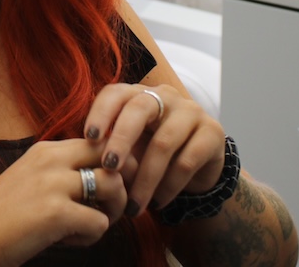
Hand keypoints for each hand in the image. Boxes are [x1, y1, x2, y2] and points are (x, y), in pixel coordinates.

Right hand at [0, 138, 128, 265]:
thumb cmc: (1, 218)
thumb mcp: (31, 180)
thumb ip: (62, 172)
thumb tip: (106, 177)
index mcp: (46, 149)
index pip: (100, 141)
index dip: (114, 165)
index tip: (108, 189)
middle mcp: (51, 159)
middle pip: (113, 154)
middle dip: (123, 181)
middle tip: (111, 207)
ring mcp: (53, 184)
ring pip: (114, 185)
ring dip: (111, 211)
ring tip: (88, 226)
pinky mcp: (55, 212)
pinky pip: (100, 223)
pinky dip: (90, 238)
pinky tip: (67, 241)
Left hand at [83, 83, 224, 216]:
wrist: (197, 171)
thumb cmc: (152, 157)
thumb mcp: (130, 151)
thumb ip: (111, 149)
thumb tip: (85, 163)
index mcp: (139, 95)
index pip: (115, 93)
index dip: (100, 112)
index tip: (87, 138)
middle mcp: (165, 96)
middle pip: (140, 108)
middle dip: (121, 139)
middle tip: (109, 167)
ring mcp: (191, 111)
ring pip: (163, 142)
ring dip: (145, 178)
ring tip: (133, 205)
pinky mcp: (213, 133)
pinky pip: (187, 161)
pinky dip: (168, 187)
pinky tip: (158, 203)